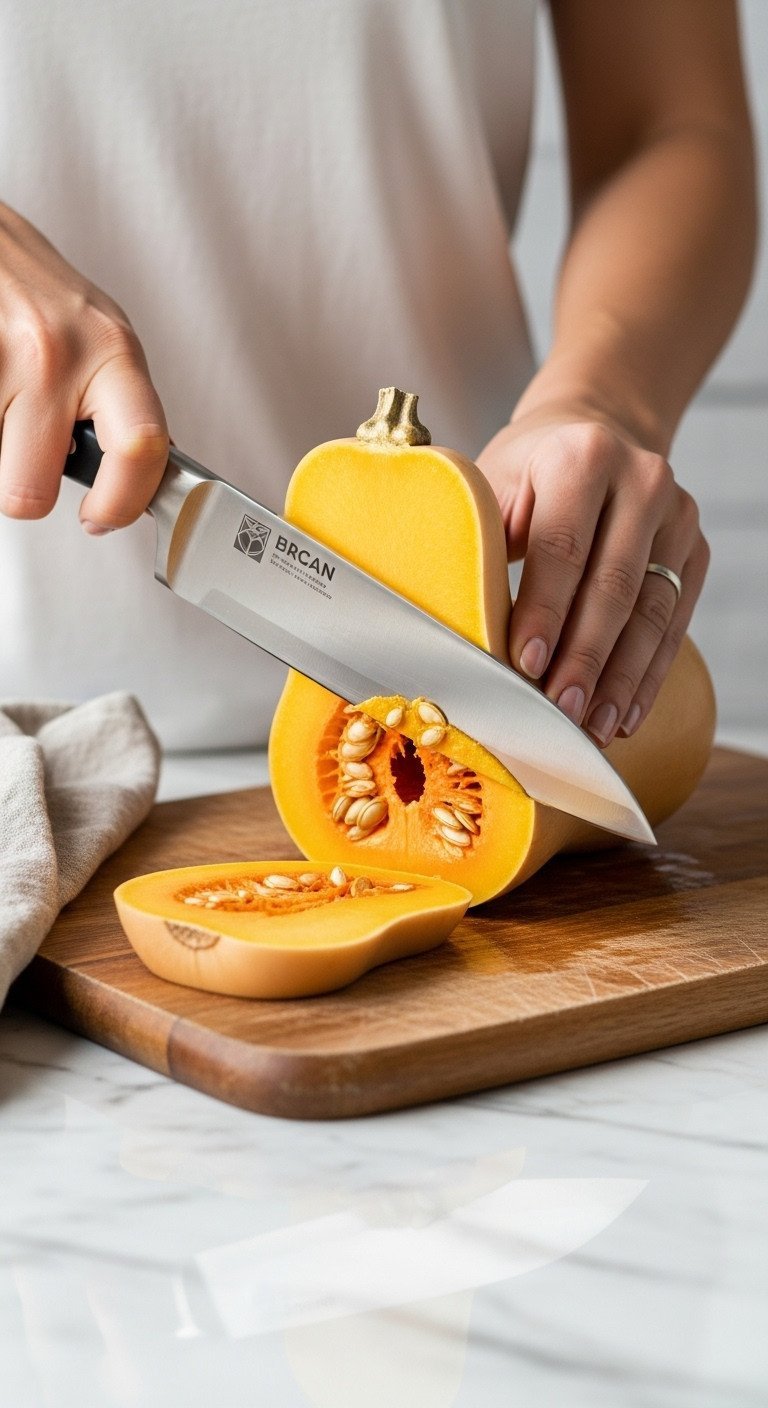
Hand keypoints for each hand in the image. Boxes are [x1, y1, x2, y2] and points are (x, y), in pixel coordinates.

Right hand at [0, 203, 167, 532]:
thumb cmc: (49, 302)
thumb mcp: (108, 346)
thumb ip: (128, 413)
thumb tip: (146, 484)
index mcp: (112, 353)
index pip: (141, 450)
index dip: (121, 503)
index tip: (103, 518)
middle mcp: (56, 354)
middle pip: (30, 489)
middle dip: (28, 492)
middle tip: (33, 465)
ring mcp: (1, 360)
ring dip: (0, 451)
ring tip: (12, 408)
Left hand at [476, 410, 709, 746]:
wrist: (591, 433)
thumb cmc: (525, 473)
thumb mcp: (491, 485)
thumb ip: (478, 541)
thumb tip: (447, 623)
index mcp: (583, 456)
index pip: (563, 547)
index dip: (545, 611)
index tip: (525, 665)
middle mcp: (643, 479)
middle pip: (614, 585)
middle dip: (585, 658)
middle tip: (561, 713)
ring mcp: (678, 516)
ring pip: (652, 611)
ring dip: (621, 678)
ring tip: (593, 729)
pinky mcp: (696, 550)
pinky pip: (674, 623)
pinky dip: (648, 674)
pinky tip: (623, 713)